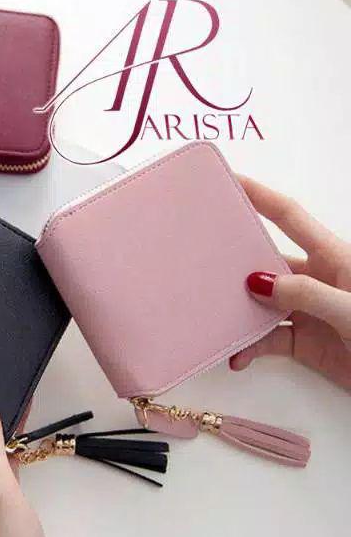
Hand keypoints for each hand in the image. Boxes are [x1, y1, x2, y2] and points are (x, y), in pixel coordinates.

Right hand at [230, 176, 350, 388]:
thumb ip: (308, 294)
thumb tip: (259, 283)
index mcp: (333, 257)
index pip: (289, 217)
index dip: (260, 196)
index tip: (231, 181)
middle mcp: (315, 279)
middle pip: (266, 262)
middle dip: (236, 262)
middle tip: (204, 260)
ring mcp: (307, 310)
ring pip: (261, 303)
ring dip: (238, 313)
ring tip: (216, 317)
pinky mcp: (303, 342)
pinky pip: (266, 339)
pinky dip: (249, 347)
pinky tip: (238, 356)